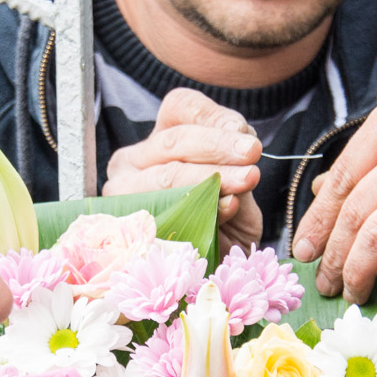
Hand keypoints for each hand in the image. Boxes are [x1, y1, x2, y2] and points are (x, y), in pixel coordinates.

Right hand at [105, 88, 263, 251]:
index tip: (245, 132)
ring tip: (247, 179)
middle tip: (251, 154)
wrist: (212, 268)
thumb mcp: (236, 180)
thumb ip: (236, 160)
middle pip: (175, 141)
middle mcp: (131, 163)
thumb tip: (240, 149)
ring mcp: (124, 196)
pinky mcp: (129, 230)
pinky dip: (201, 209)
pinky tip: (227, 208)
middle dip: (217, 147)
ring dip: (212, 176)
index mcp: (159, 139)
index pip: (181, 108)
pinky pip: (167, 212)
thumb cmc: (225, 217)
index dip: (214, 117)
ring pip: (168, 174)